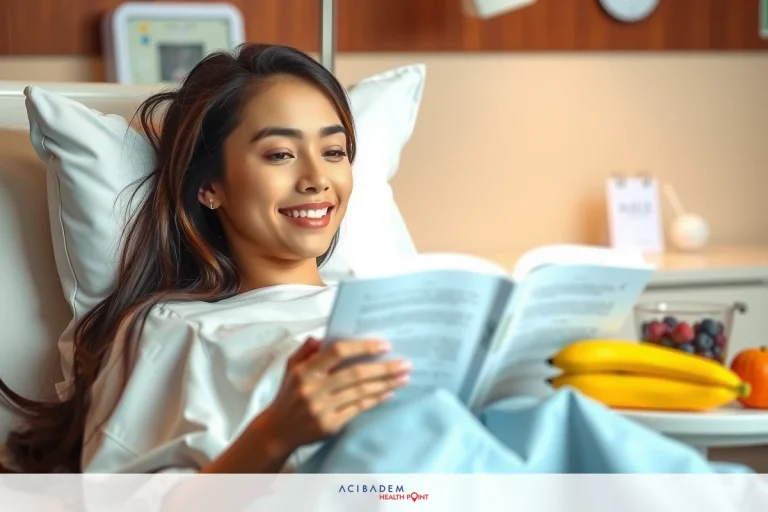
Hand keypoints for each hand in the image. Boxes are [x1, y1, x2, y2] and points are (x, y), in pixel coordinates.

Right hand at [263, 337, 410, 453]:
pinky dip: (375, 400)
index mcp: (305, 370)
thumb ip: (307, 349)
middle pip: (355, 374)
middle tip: (405, 363)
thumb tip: (325, 335)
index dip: (362, 347)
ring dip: (385, 384)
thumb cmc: (288, 394)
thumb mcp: (291, 367)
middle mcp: (313, 389)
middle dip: (384, 368)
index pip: (337, 352)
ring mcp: (322, 408)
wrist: (278, 430)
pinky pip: (358, 409)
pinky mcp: (330, 425)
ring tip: (403, 377)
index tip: (384, 345)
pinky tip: (388, 393)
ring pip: (360, 392)